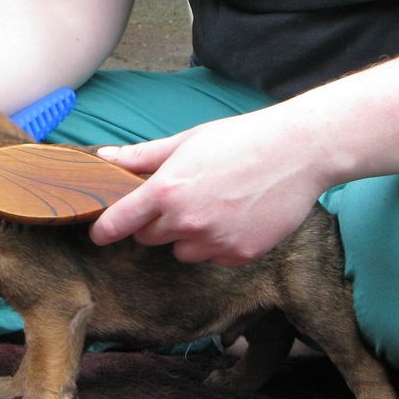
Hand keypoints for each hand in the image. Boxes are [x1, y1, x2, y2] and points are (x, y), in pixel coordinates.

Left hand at [88, 109, 330, 265]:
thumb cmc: (241, 140)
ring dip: (189, 236)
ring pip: (182, 252)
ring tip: (215, 205)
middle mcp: (186, 221)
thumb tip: (105, 159)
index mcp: (167, 190)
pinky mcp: (239, 255)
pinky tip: (237, 216)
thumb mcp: (186, 141)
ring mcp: (214, 242)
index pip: (119, 222)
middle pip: (149, 238)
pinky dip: (219, 244)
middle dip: (156, 222)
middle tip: (182, 198)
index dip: (105, 230)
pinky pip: (214, 258)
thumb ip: (141, 156)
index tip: (100, 233)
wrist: (298, 152)